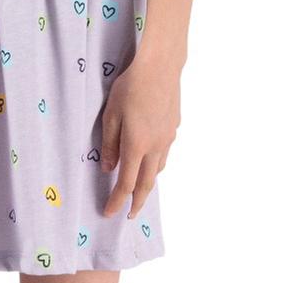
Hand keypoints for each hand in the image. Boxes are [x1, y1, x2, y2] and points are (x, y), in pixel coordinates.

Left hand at [100, 58, 180, 218]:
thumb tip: (108, 168)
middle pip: (147, 184)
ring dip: (148, 183)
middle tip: (129, 215)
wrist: (159, 68)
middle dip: (137, 203)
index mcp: (136, 145)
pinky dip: (156, 164)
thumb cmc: (130, 87)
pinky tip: (151, 159)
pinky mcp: (174, 127)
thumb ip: (109, 144)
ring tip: (139, 190)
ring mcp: (168, 137)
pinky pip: (164, 153)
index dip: (117, 201)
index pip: (126, 184)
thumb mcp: (110, 115)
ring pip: (158, 169)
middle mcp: (155, 146)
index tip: (109, 213)